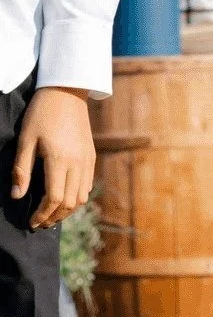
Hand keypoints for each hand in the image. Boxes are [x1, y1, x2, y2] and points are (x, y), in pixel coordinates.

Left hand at [11, 87, 95, 228]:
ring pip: (81, 199)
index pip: (53, 198)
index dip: (43, 214)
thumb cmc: (41, 113)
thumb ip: (22, 169)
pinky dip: (76, 198)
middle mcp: (77, 166)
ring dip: (67, 211)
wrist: (67, 93)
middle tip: (40, 223)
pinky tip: (65, 199)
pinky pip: (87, 187)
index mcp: (59, 161)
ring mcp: (87, 163)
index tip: (32, 222)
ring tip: (52, 214)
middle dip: (54, 217)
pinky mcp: (91, 159)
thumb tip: (17, 196)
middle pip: (69, 204)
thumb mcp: (25, 139)